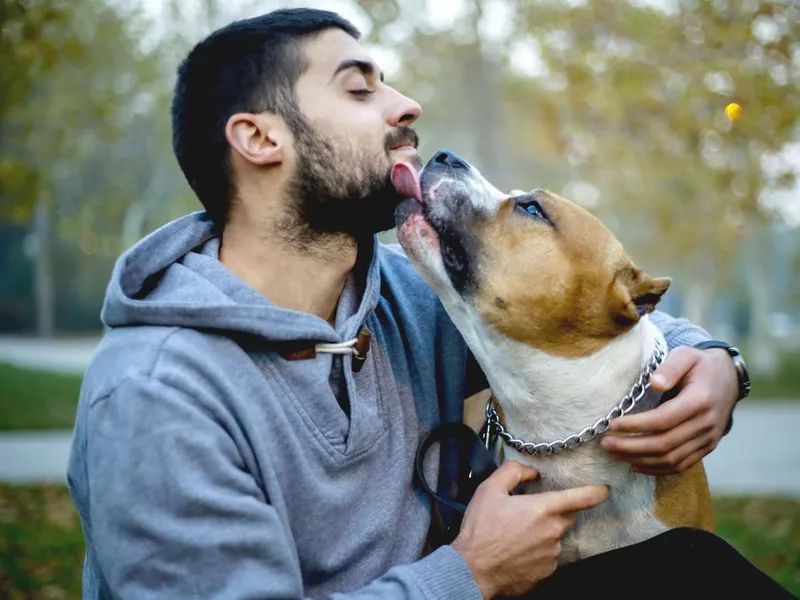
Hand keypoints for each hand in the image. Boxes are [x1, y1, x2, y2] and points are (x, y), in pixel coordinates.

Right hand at [452, 461, 608, 598]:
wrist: (473, 569)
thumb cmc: (480, 530)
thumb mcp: (489, 489)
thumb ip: (513, 472)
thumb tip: (531, 472)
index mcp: (542, 509)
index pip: (580, 498)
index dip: (595, 492)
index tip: (604, 490)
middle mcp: (552, 532)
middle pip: (566, 516)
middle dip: (555, 511)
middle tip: (529, 512)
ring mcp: (552, 554)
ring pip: (555, 536)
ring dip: (543, 532)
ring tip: (516, 534)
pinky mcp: (546, 572)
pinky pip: (548, 556)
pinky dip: (537, 550)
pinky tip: (517, 549)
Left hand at [600, 347, 737, 474]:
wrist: (729, 378)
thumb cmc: (700, 365)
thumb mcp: (686, 355)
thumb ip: (670, 367)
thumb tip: (654, 383)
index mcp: (700, 400)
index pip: (663, 420)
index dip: (636, 425)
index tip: (612, 425)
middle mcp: (707, 424)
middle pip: (665, 443)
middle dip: (631, 446)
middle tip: (605, 443)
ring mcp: (708, 439)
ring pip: (671, 459)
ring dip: (640, 460)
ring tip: (614, 454)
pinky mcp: (707, 448)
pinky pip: (681, 465)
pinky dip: (657, 470)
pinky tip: (635, 466)